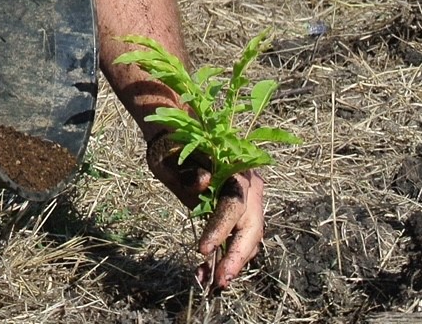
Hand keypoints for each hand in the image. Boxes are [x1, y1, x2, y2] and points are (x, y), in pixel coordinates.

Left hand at [146, 133, 267, 291]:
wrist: (176, 138)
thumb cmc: (170, 148)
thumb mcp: (170, 157)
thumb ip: (186, 172)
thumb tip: (203, 183)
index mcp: (235, 168)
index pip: (234, 205)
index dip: (221, 228)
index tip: (203, 249)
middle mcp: (249, 185)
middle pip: (252, 226)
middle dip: (237, 256)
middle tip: (220, 280)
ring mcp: (248, 201)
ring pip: (248, 238)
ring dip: (232, 262)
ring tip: (211, 282)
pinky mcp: (239, 214)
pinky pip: (238, 238)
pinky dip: (226, 257)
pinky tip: (207, 273)